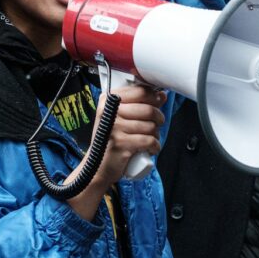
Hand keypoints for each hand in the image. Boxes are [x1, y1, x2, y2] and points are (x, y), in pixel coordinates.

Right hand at [66, 84, 165, 219]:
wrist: (96, 166)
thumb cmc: (110, 139)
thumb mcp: (119, 117)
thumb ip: (139, 104)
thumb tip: (162, 95)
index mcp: (108, 100)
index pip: (140, 91)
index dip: (154, 97)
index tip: (157, 104)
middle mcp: (109, 111)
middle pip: (148, 109)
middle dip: (159, 118)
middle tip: (156, 124)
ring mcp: (114, 127)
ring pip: (151, 126)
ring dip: (156, 134)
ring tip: (150, 138)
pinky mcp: (122, 144)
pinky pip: (150, 141)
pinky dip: (155, 146)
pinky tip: (150, 149)